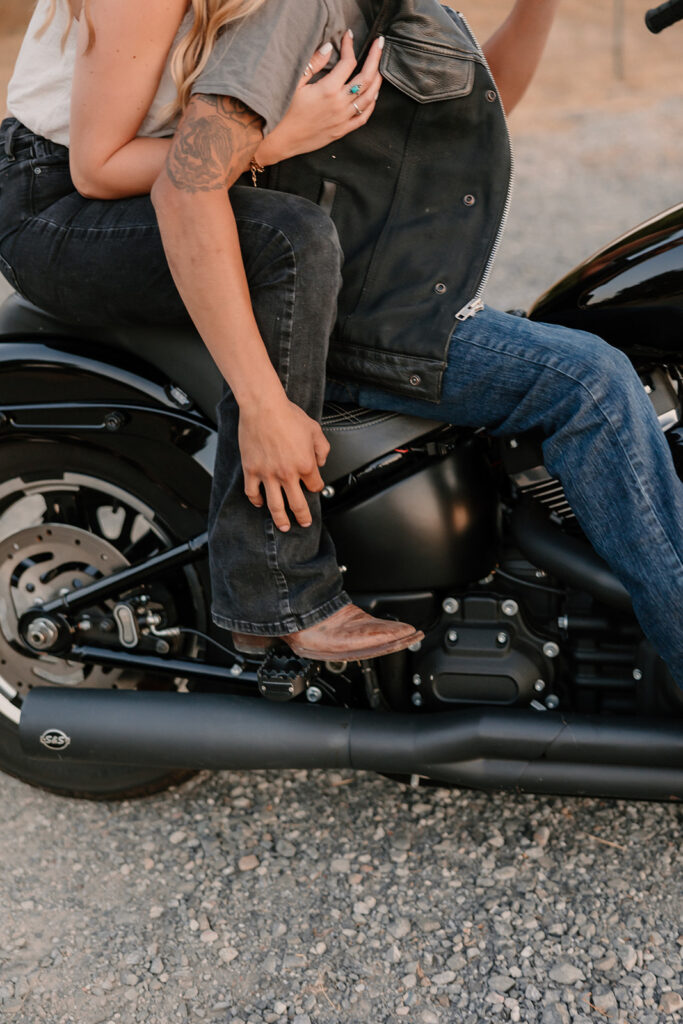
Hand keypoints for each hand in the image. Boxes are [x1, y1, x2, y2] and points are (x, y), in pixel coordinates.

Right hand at [239, 394, 330, 530]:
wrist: (264, 407)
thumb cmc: (287, 415)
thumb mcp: (315, 430)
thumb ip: (322, 449)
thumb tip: (320, 461)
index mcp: (306, 465)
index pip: (315, 486)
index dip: (316, 488)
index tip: (314, 488)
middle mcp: (288, 474)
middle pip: (298, 505)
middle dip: (303, 517)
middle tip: (304, 523)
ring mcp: (268, 475)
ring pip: (275, 506)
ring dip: (280, 520)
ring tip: (283, 526)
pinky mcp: (252, 470)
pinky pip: (252, 493)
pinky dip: (256, 501)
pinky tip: (259, 503)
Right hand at [255, 30, 384, 164]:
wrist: (280, 140)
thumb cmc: (284, 112)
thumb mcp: (295, 83)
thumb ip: (314, 64)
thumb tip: (328, 47)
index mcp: (328, 90)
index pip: (348, 62)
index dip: (350, 46)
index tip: (349, 36)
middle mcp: (339, 104)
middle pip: (366, 78)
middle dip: (375, 57)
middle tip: (378, 44)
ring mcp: (343, 119)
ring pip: (370, 97)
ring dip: (377, 80)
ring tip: (378, 67)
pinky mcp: (342, 131)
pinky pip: (363, 117)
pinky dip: (371, 104)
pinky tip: (373, 95)